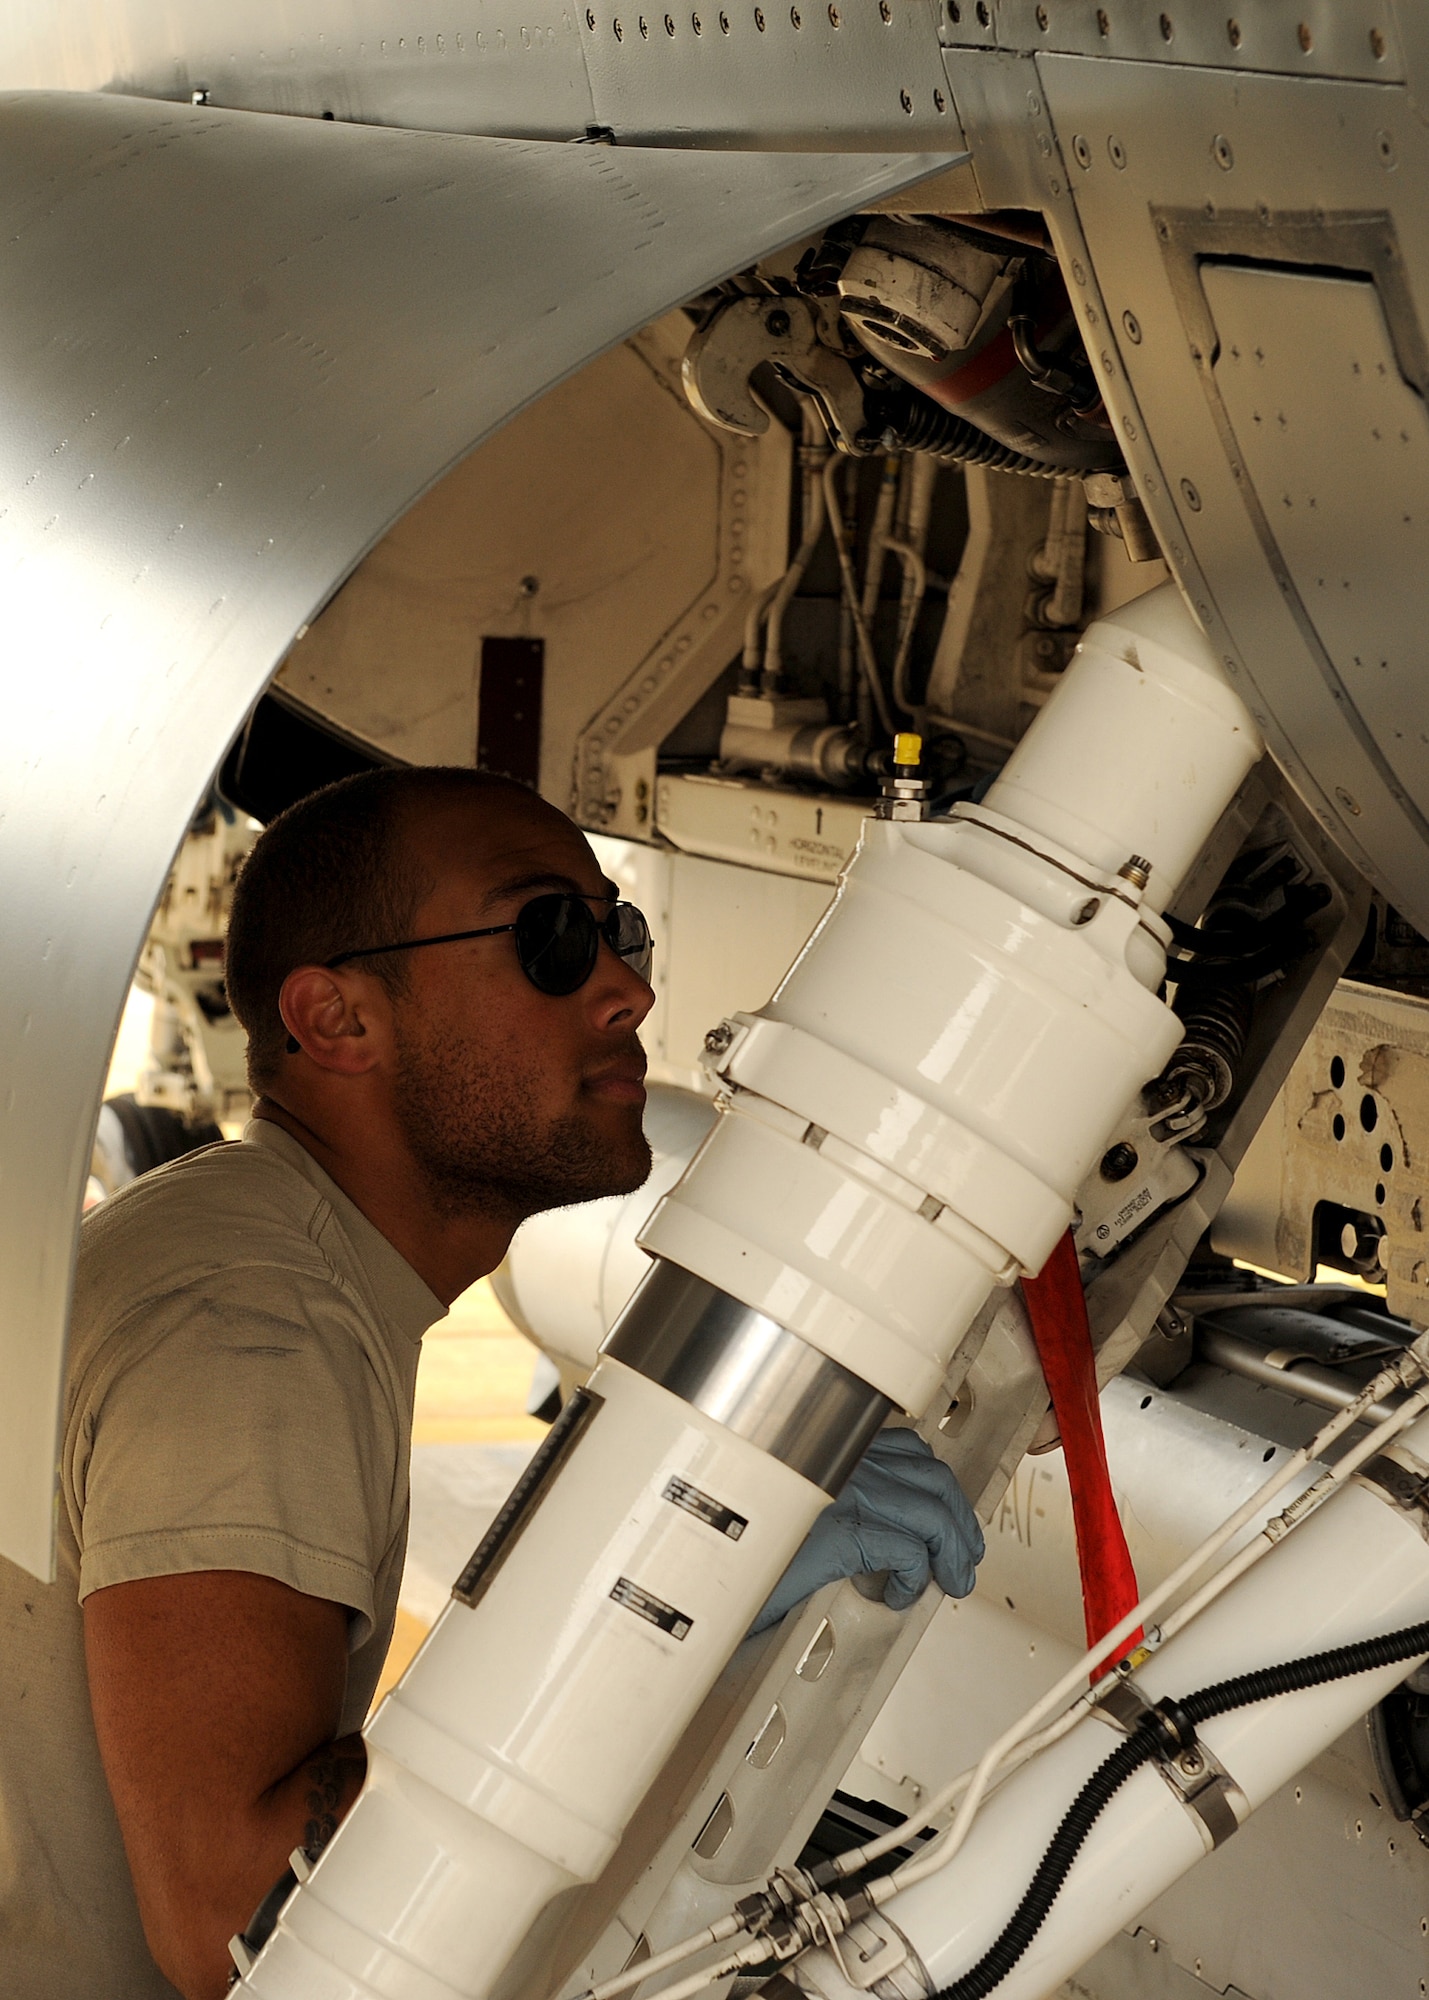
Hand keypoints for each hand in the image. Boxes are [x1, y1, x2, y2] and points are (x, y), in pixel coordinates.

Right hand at [749, 1427, 984, 1634]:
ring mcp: (841, 1493)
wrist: (706, 1584)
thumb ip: (850, 1511)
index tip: (953, 1521)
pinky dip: (916, 1579)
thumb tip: (908, 1537)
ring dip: (950, 1555)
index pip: (909, 1448)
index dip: (942, 1489)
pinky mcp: (840, 1533)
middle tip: (962, 1562)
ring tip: (946, 1584)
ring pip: (931, 1515)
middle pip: (934, 1478)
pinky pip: (908, 1552)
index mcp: (832, 1449)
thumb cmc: (751, 1557)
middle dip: (960, 1523)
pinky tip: (898, 1598)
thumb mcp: (807, 1520)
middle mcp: (839, 1461)